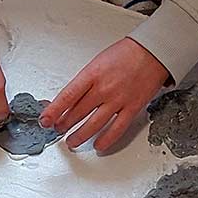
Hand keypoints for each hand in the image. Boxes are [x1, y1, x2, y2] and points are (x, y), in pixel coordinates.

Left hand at [40, 38, 168, 152]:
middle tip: (57, 129)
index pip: (67, 96)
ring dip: (80, 136)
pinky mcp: (132, 108)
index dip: (54, 111)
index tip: (45, 120)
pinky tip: (97, 145)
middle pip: (78, 112)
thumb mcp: (97, 62)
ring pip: (94, 124)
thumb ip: (84, 81)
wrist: (152, 51)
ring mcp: (118, 100)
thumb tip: (69, 98)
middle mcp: (104, 88)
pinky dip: (106, 140)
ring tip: (72, 141)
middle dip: (64, 124)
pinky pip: (117, 129)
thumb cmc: (125, 54)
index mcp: (92, 74)